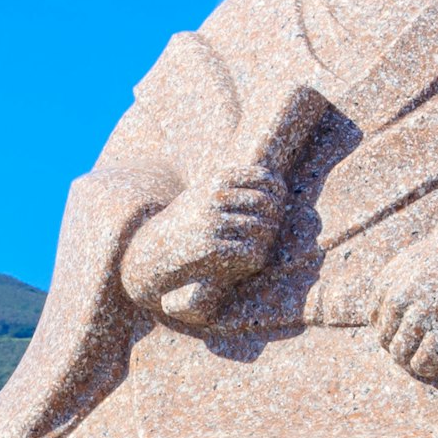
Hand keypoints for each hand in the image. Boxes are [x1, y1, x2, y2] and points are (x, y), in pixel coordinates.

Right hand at [121, 155, 292, 320]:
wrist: (157, 248)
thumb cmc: (189, 219)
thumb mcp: (207, 192)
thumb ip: (236, 184)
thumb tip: (279, 186)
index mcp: (218, 179)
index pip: (264, 179)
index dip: (278, 191)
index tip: (279, 201)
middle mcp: (215, 198)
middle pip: (266, 204)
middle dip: (276, 216)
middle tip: (274, 226)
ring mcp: (214, 223)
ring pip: (262, 229)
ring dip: (267, 239)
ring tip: (263, 244)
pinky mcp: (212, 248)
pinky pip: (250, 252)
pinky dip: (256, 257)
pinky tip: (251, 259)